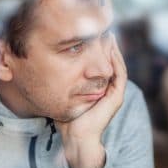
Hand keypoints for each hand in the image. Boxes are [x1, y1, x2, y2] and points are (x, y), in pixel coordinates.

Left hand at [55, 38, 126, 167]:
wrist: (76, 137)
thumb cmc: (68, 118)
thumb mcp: (65, 94)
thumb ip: (63, 82)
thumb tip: (48, 67)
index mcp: (99, 88)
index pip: (102, 65)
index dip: (100, 50)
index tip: (93, 36)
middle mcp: (109, 89)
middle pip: (111, 62)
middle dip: (108, 46)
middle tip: (103, 30)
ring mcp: (114, 93)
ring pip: (117, 65)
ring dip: (114, 50)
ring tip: (109, 35)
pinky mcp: (117, 97)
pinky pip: (119, 74)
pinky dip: (116, 60)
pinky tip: (111, 49)